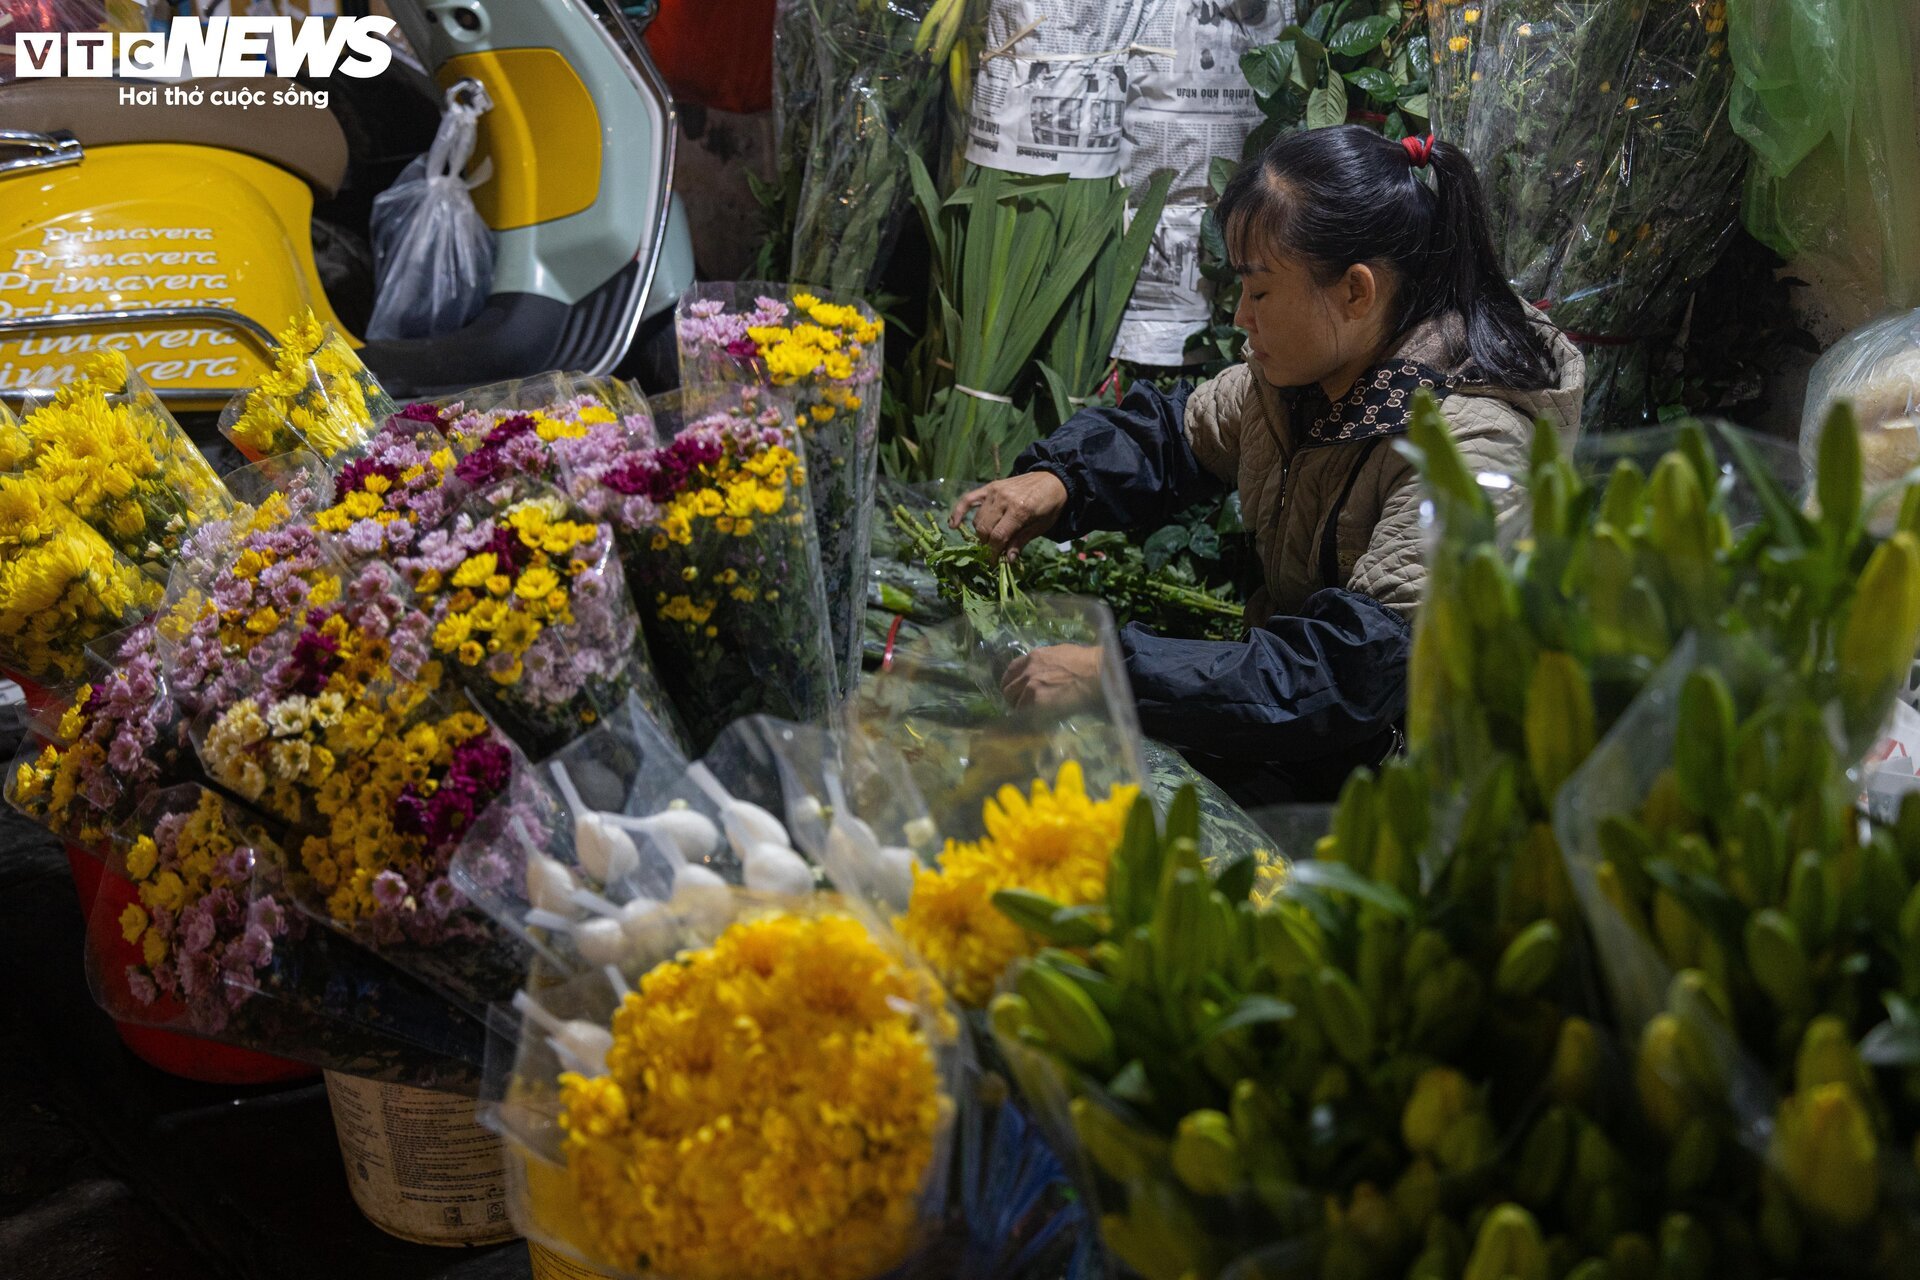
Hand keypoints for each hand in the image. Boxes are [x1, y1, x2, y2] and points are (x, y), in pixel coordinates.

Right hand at [949, 471, 1067, 559]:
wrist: (1052, 479)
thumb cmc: (1049, 505)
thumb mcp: (1041, 526)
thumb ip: (1021, 541)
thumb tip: (1007, 560)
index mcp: (1020, 510)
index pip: (999, 536)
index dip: (994, 553)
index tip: (994, 562)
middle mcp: (1005, 500)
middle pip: (985, 529)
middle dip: (987, 545)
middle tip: (993, 552)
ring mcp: (995, 491)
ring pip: (978, 519)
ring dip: (981, 533)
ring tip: (989, 539)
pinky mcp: (990, 487)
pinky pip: (968, 499)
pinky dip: (958, 512)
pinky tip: (953, 525)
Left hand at [1002, 644, 1101, 709]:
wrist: (1096, 674)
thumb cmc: (1087, 664)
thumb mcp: (1061, 654)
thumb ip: (1047, 664)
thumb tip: (1045, 674)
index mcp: (1034, 657)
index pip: (1011, 669)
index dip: (1011, 681)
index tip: (1015, 690)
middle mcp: (1028, 670)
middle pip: (1008, 687)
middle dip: (1013, 698)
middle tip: (1021, 706)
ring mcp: (1030, 686)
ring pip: (1013, 702)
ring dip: (1019, 709)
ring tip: (1029, 716)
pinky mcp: (1036, 700)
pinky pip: (1024, 713)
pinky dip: (1027, 718)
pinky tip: (1035, 721)